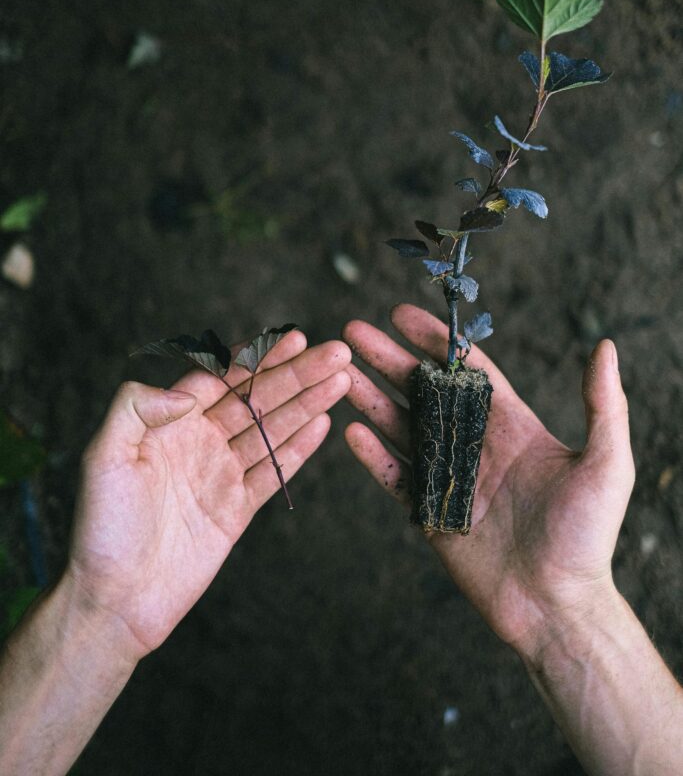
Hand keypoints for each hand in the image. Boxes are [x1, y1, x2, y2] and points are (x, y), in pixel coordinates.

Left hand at [65, 330, 350, 662]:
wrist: (115, 601)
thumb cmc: (101, 529)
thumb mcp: (102, 457)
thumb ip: (135, 408)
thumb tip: (187, 389)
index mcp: (169, 423)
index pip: (223, 377)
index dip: (260, 357)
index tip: (294, 339)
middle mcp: (199, 441)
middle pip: (257, 399)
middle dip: (298, 375)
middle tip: (336, 353)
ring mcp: (220, 474)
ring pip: (272, 430)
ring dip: (307, 403)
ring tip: (341, 380)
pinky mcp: (236, 509)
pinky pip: (274, 472)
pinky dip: (300, 449)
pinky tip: (322, 423)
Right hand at [343, 304, 633, 658]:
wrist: (557, 607)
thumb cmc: (587, 536)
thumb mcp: (606, 465)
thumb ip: (602, 405)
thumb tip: (605, 346)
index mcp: (511, 424)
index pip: (465, 370)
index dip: (433, 340)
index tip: (402, 314)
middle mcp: (475, 443)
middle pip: (422, 391)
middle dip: (387, 360)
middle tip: (353, 333)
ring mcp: (449, 477)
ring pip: (400, 427)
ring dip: (370, 399)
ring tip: (339, 373)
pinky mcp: (431, 513)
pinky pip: (394, 477)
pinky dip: (371, 455)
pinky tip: (349, 430)